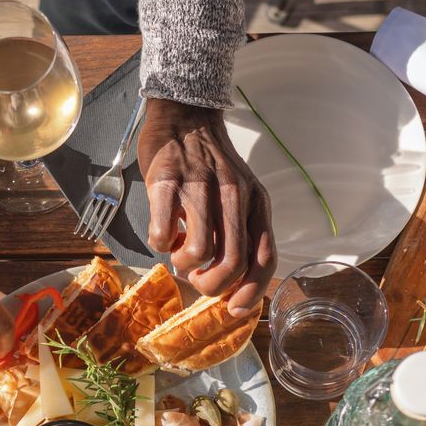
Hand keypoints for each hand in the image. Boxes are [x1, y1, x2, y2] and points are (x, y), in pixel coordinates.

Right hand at [138, 98, 276, 316]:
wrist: (184, 116)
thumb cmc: (210, 163)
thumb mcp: (240, 193)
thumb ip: (241, 229)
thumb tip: (232, 278)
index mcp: (256, 202)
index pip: (264, 257)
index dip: (251, 291)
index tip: (234, 308)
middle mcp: (234, 195)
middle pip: (233, 262)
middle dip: (213, 286)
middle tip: (198, 280)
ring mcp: (199, 187)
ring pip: (200, 251)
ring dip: (185, 265)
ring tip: (180, 254)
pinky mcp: (166, 182)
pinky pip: (163, 232)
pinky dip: (161, 245)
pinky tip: (162, 235)